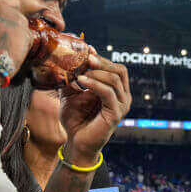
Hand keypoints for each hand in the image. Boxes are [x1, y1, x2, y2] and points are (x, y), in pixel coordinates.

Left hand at [60, 49, 131, 164]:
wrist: (76, 142)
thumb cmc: (76, 119)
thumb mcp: (71, 94)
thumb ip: (72, 78)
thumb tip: (67, 60)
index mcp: (116, 91)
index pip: (116, 68)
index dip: (102, 58)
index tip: (87, 49)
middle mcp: (123, 97)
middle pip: (120, 70)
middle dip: (103, 62)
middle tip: (87, 57)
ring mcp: (122, 106)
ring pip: (115, 79)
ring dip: (97, 72)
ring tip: (80, 72)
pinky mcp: (116, 114)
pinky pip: (108, 92)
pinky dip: (94, 83)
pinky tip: (81, 80)